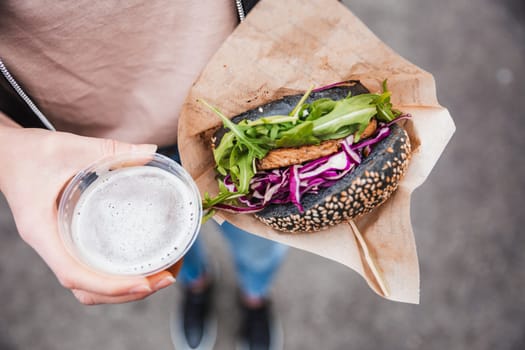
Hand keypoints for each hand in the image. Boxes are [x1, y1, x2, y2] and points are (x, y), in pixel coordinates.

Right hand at [0, 127, 180, 304]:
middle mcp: (51, 246)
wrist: (8, 155)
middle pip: (88, 291)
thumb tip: (151, 152)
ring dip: (126, 289)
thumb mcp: (71, 148)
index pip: (74, 275)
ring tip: (163, 274)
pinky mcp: (69, 242)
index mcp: (43, 231)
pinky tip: (144, 265)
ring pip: (90, 286)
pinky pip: (91, 270)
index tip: (145, 283)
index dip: (111, 286)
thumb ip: (111, 150)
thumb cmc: (30, 153)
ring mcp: (60, 247)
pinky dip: (117, 276)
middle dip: (129, 292)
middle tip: (168, 277)